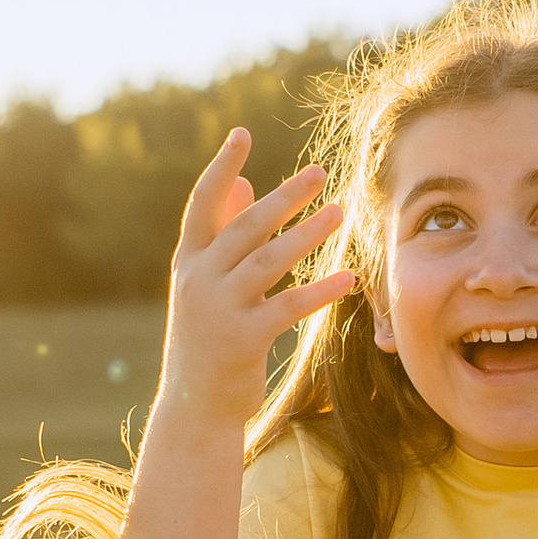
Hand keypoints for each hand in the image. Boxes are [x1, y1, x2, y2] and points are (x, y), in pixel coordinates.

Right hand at [160, 132, 360, 427]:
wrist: (194, 406)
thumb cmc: (207, 337)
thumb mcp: (206, 284)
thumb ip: (222, 233)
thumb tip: (243, 181)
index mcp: (188, 261)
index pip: (202, 204)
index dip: (220, 167)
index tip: (241, 132)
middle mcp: (198, 280)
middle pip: (245, 227)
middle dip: (283, 197)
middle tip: (319, 172)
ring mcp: (218, 309)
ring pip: (268, 261)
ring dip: (307, 235)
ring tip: (340, 212)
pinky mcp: (242, 340)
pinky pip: (288, 307)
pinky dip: (320, 291)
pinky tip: (349, 278)